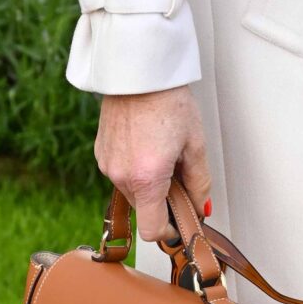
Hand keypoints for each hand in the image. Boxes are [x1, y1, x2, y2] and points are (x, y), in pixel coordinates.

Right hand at [95, 85, 211, 242]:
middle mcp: (121, 176)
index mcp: (147, 178)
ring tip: (163, 154)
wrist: (139, 73)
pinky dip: (135, 170)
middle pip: (143, 210)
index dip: (171, 231)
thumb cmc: (169, 103)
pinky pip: (120, 174)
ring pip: (132, 192)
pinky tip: (147, 145)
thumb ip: (199, 183)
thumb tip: (202, 209)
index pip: (152, 230)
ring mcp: (107, 164)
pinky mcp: (100, 153)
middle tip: (180, 176)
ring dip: (149, 184)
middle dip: (163, 202)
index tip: (183, 220)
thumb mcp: (195, 145)